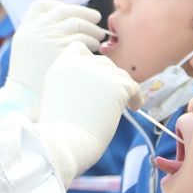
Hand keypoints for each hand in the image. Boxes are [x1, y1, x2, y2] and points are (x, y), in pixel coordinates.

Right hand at [6, 0, 107, 108]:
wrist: (26, 100)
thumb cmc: (32, 81)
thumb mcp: (27, 52)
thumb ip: (40, 35)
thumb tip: (68, 22)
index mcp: (24, 30)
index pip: (41, 6)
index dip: (58, 6)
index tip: (71, 12)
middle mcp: (35, 31)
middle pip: (64, 11)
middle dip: (83, 12)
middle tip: (96, 18)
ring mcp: (48, 39)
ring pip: (77, 23)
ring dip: (92, 28)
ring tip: (99, 36)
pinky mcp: (61, 50)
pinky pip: (84, 39)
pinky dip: (93, 41)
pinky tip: (96, 49)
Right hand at [33, 47, 143, 182]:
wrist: (64, 143)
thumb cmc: (59, 133)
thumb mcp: (56, 99)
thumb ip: (73, 86)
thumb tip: (98, 88)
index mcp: (60, 68)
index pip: (78, 49)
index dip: (88, 61)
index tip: (94, 79)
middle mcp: (78, 64)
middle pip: (103, 62)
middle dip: (109, 79)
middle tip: (111, 98)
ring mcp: (98, 73)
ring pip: (120, 75)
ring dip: (123, 89)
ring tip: (125, 106)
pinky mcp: (116, 85)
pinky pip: (133, 86)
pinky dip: (136, 97)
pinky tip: (134, 108)